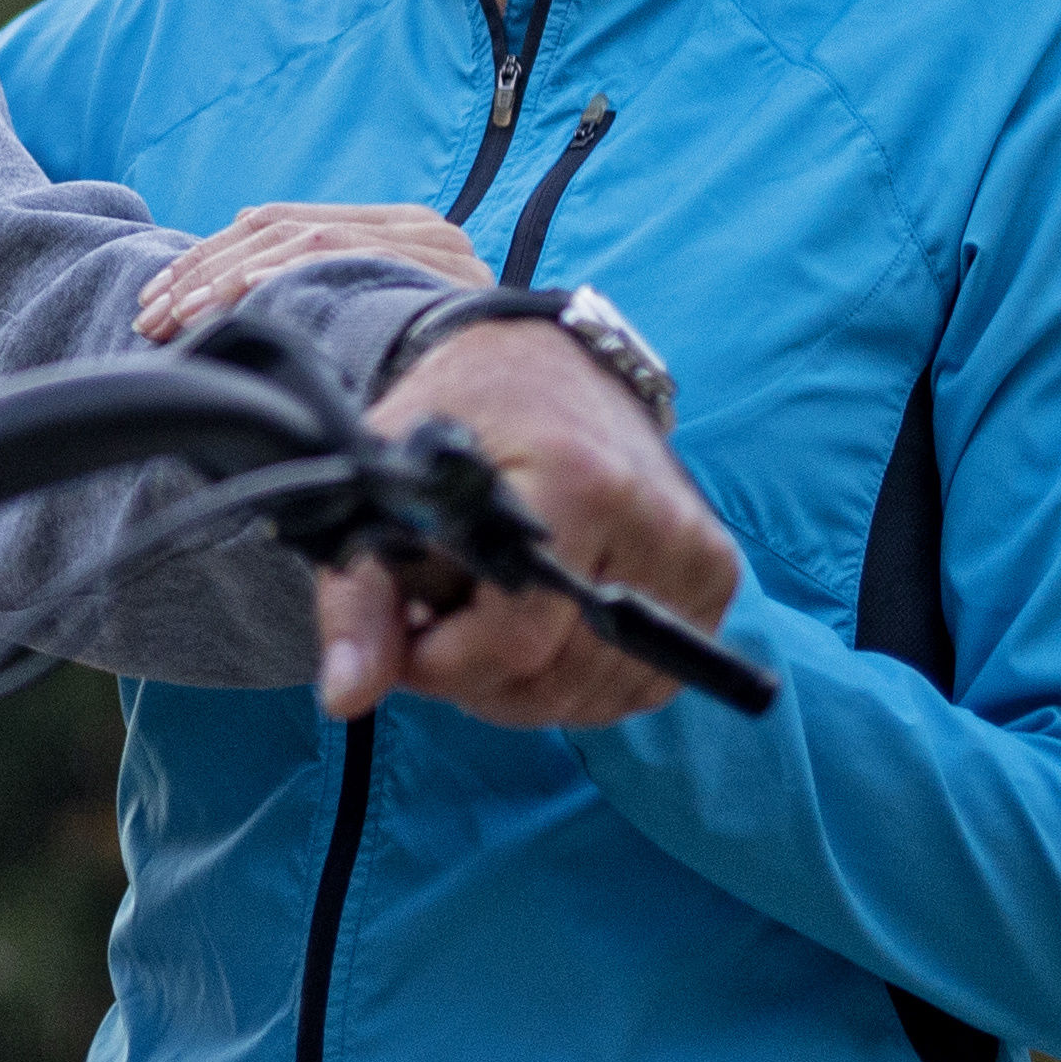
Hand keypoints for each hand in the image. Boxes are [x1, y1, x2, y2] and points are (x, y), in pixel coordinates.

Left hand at [136, 204, 486, 340]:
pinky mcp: (435, 264)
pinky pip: (335, 255)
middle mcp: (411, 225)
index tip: (157, 300)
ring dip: (224, 280)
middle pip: (278, 228)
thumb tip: (223, 321)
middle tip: (151, 317)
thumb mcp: (381, 332)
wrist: (547, 392)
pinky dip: (276, 275)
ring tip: (177, 321)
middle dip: (202, 271)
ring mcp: (427, 241)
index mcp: (390, 229)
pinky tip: (232, 303)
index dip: (208, 259)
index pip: (278, 226)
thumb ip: (326, 309)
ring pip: (297, 239)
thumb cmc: (451, 372)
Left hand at [314, 320, 737, 730]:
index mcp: (577, 483)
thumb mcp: (390, 482)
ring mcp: (695, 553)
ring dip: (528, 684)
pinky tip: (543, 630)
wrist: (550, 366)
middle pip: (558, 677)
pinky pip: (644, 684)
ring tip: (489, 615)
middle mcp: (654, 520)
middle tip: (443, 622)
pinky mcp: (714, 578)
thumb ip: (360, 595)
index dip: (445, 662)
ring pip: (601, 693)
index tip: (408, 633)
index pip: (516, 639)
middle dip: (479, 676)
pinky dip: (583, 680)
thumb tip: (346, 695)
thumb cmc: (463, 419)